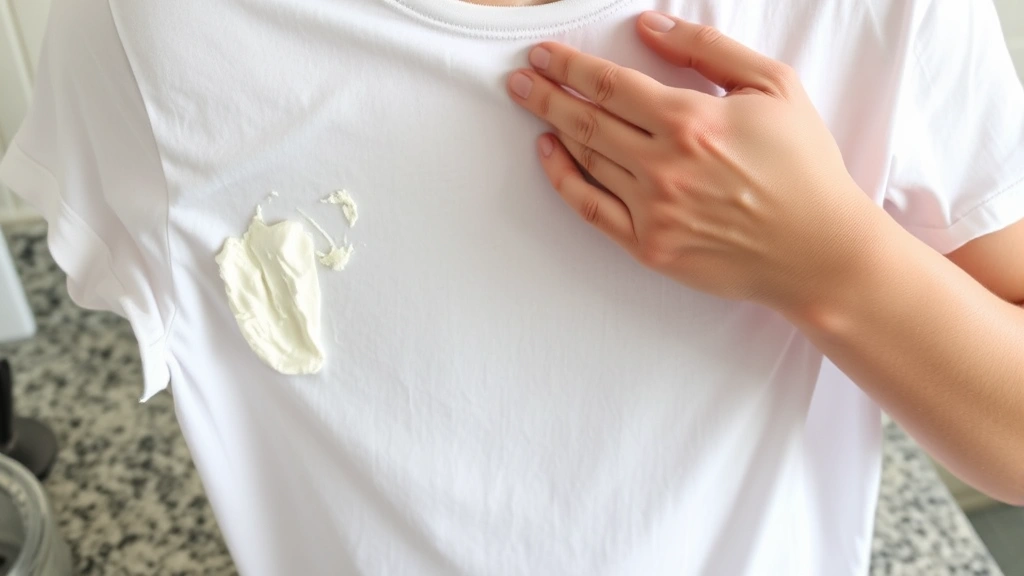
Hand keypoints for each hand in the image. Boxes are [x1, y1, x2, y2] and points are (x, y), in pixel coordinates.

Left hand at [507, 12, 887, 311]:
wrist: (818, 250)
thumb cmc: (803, 165)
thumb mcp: (773, 86)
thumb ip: (708, 51)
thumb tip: (651, 26)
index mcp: (690, 120)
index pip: (610, 84)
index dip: (570, 66)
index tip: (543, 55)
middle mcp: (663, 164)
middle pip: (586, 119)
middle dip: (545, 93)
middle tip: (518, 78)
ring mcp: (652, 209)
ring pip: (586, 159)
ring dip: (551, 127)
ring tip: (530, 105)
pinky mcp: (649, 246)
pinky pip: (590, 209)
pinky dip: (563, 179)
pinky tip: (549, 155)